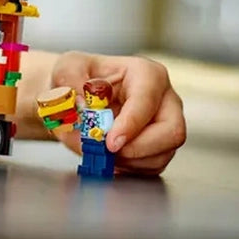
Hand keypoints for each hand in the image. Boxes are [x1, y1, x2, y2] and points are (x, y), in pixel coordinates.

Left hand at [48, 52, 185, 173]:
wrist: (78, 97)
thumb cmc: (79, 78)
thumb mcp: (67, 69)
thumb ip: (69, 80)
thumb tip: (81, 103)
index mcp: (146, 74)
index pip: (147, 100)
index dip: (130, 124)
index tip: (110, 142)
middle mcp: (164, 100)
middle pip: (172, 132)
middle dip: (139, 149)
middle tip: (108, 152)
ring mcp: (165, 125)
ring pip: (163, 154)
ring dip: (129, 161)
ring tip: (101, 151)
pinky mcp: (159, 147)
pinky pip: (153, 167)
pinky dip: (129, 169)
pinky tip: (109, 159)